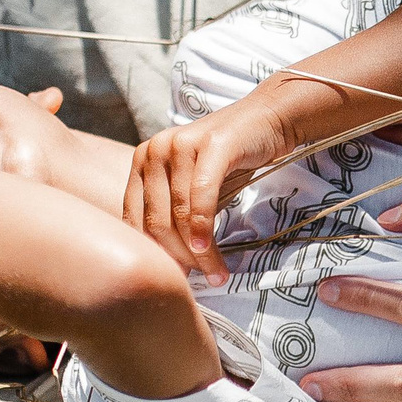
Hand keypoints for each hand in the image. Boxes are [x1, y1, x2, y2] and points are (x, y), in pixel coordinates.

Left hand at [124, 104, 296, 282]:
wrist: (266, 121)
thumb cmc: (229, 160)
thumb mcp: (192, 185)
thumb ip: (174, 214)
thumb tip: (169, 265)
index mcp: (142, 161)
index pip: (136, 219)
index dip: (152, 254)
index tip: (174, 279)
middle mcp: (154, 150)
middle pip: (156, 221)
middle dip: (177, 259)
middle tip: (198, 281)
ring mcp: (180, 145)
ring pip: (179, 215)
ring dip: (198, 253)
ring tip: (216, 274)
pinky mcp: (210, 146)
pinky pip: (201, 198)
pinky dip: (205, 230)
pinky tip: (212, 252)